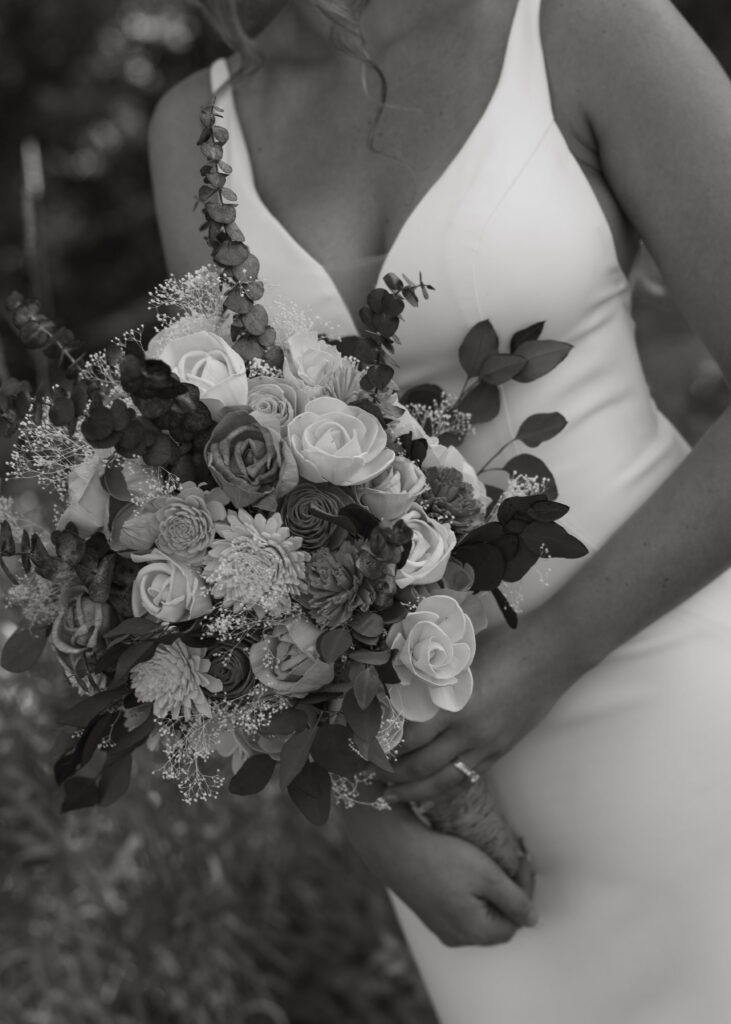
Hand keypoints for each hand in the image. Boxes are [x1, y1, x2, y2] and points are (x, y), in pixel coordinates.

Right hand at [343, 803, 536, 946]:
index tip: (521, 858)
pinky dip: (472, 892)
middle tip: (511, 858)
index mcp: (475, 932)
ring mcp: (441, 926)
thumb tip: (534, 920)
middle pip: (498, 920)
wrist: (394, 847)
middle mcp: (458, 937)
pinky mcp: (430, 913)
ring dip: (491, 891)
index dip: (525, 889)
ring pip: (480, 914)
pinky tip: (468, 869)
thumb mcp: (488, 876)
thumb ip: (516, 901)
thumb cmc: (442, 859)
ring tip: (492, 862)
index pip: (516, 920)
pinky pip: (461, 908)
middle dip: (509, 891)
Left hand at [384, 611, 578, 804]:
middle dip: (390, 775)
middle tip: (367, 776)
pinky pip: (466, 776)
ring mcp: (487, 745)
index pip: (407, 737)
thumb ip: (430, 674)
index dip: (382, 746)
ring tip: (391, 796)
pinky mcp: (501, 750)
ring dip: (413, 791)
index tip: (362, 747)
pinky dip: (443, 786)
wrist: (551, 654)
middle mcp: (468, 732)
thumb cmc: (503, 644)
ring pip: (442, 780)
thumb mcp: (458, 656)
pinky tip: (428, 790)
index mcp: (453, 704)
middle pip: (420, 765)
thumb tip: (395, 683)